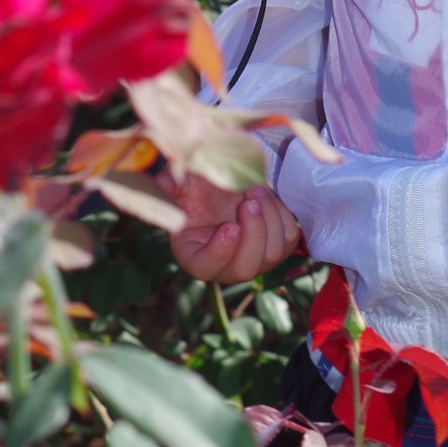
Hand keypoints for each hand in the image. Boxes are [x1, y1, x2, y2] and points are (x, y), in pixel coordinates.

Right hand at [164, 172, 300, 282]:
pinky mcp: (275, 244)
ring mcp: (253, 256)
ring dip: (269, 220)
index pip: (204, 269)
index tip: (230, 227)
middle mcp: (224, 263)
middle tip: (249, 201)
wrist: (226, 177)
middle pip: (244, 270)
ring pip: (271, 256)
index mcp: (193, 252)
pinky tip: (268, 197)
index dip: (219, 253)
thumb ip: (167, 185)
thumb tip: (158, 186)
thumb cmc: (199, 181)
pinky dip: (283, 217)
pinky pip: (289, 240)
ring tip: (256, 190)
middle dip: (253, 234)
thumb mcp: (179, 180)